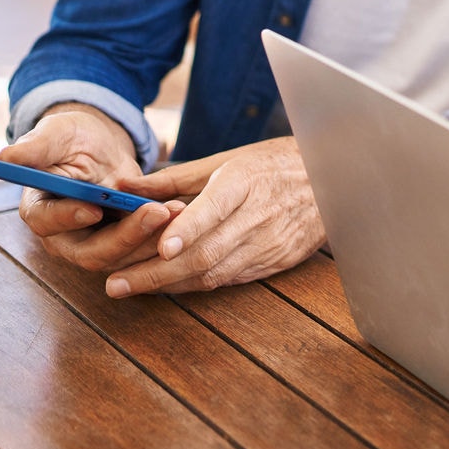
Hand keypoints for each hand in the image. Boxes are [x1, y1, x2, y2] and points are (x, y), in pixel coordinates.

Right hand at [0, 106, 178, 272]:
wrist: (100, 144)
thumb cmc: (71, 137)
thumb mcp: (55, 134)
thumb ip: (34, 148)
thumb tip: (6, 158)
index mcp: (39, 209)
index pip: (48, 222)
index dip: (68, 218)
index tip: (93, 207)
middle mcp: (64, 235)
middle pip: (91, 252)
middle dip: (126, 235)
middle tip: (157, 212)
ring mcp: (95, 243)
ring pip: (122, 256)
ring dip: (151, 238)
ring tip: (178, 210)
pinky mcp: (123, 244)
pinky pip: (142, 249)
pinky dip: (163, 236)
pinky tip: (185, 215)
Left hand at [105, 137, 323, 295]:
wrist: (332, 180)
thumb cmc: (272, 164)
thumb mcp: (225, 160)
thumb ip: (173, 178)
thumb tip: (124, 188)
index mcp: (245, 181)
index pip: (215, 208)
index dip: (189, 229)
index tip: (162, 247)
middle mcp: (259, 215)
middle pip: (207, 252)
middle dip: (157, 273)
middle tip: (116, 283)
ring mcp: (270, 243)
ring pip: (215, 272)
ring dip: (170, 284)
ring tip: (131, 287)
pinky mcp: (277, 261)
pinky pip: (230, 279)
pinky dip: (196, 284)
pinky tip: (168, 286)